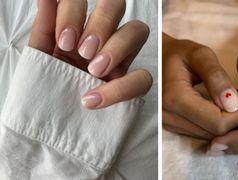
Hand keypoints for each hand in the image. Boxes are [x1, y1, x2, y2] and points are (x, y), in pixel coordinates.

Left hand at [29, 0, 151, 108]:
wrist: (52, 123)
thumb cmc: (48, 87)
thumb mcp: (40, 57)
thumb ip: (45, 28)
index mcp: (79, 27)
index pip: (85, 0)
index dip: (76, 13)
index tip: (65, 42)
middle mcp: (103, 37)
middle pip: (117, 4)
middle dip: (100, 24)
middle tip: (83, 52)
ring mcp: (120, 59)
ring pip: (139, 29)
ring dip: (117, 46)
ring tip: (94, 71)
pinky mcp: (131, 85)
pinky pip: (144, 78)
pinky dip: (121, 88)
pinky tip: (94, 100)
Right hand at [162, 33, 237, 139]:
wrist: (156, 58)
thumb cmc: (180, 53)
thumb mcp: (200, 55)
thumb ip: (217, 78)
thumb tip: (232, 106)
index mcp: (174, 98)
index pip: (217, 122)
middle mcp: (167, 115)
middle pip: (213, 133)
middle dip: (233, 118)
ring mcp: (166, 123)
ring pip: (208, 136)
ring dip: (224, 122)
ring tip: (228, 100)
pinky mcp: (169, 126)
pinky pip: (199, 133)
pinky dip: (213, 123)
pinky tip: (216, 106)